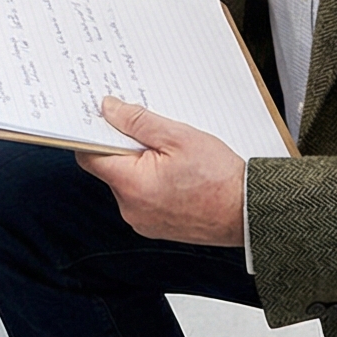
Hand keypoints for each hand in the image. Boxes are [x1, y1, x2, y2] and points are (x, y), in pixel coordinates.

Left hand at [78, 96, 245, 246]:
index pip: (89, 156)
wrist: (247, 212)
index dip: (95, 134)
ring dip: (141, 166)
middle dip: (125, 148)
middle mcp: (130, 208)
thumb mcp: (178, 136)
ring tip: (172, 158)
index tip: (106, 119)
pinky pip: (141, 198)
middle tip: (154, 135)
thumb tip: (109, 110)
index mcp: (131, 185)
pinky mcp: (154, 227)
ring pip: (127, 183)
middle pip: (110, 169)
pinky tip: (176, 175)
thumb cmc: (218, 177)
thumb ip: (137, 121)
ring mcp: (142, 221)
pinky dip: (151, 183)